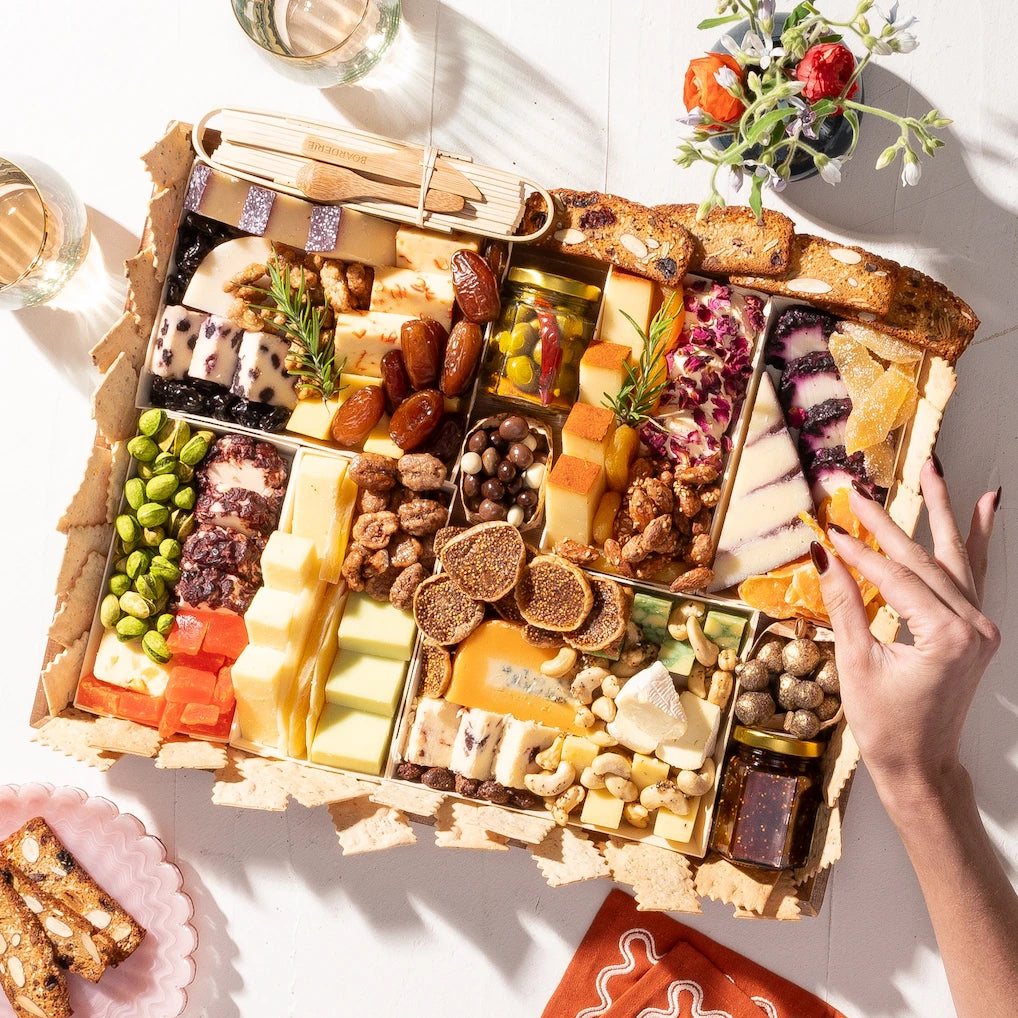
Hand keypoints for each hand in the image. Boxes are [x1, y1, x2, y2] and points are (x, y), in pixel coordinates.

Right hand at [814, 459, 999, 806]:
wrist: (921, 764)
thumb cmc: (886, 725)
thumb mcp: (857, 663)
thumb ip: (843, 603)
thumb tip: (822, 555)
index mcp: (945, 636)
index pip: (894, 577)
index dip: (856, 551)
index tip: (827, 526)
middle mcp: (973, 625)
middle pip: (924, 559)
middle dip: (887, 523)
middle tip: (857, 491)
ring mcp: (981, 626)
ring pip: (956, 556)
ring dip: (943, 510)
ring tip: (935, 469)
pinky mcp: (977, 629)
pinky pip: (975, 574)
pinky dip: (978, 538)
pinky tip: (986, 504)